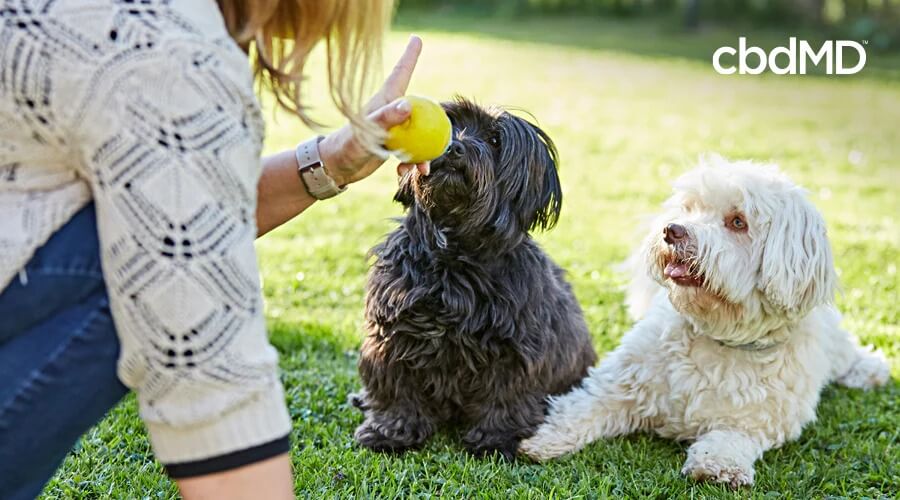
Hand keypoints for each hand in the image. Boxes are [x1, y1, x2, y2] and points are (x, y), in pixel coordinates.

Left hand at [317, 35, 430, 186]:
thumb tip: (408, 104)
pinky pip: (411, 150)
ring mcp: (393, 128)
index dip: (410, 56)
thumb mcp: (366, 132)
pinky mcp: (391, 144)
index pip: (401, 73)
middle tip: (442, 142)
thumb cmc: (346, 146)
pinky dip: (412, 162)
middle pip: (420, 108)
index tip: (417, 38)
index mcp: (385, 100)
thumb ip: (386, 118)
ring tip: (422, 169)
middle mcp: (391, 111)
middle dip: (434, 123)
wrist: (335, 168)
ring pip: (419, 133)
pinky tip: (405, 173)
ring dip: (424, 152)